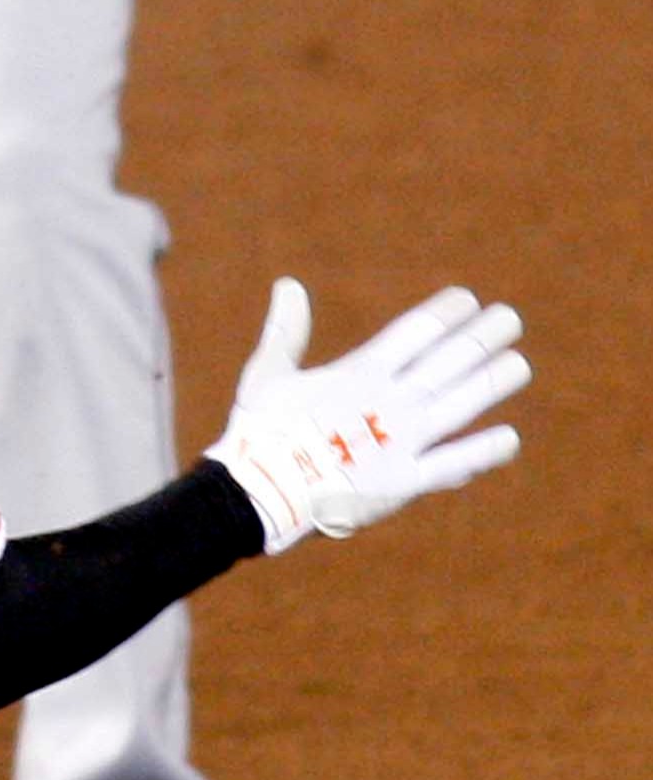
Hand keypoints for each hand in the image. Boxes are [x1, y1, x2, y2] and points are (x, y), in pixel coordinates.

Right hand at [208, 278, 528, 552]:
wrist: (261, 495)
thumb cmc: (260, 432)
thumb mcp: (268, 373)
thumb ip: (287, 330)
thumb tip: (289, 284)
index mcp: (356, 374)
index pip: (412, 333)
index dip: (443, 314)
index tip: (467, 299)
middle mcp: (388, 403)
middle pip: (446, 363)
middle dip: (480, 338)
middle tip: (511, 318)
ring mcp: (401, 442)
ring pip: (459, 406)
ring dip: (492, 383)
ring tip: (520, 364)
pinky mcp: (404, 482)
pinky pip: (452, 464)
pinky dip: (482, 452)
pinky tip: (510, 439)